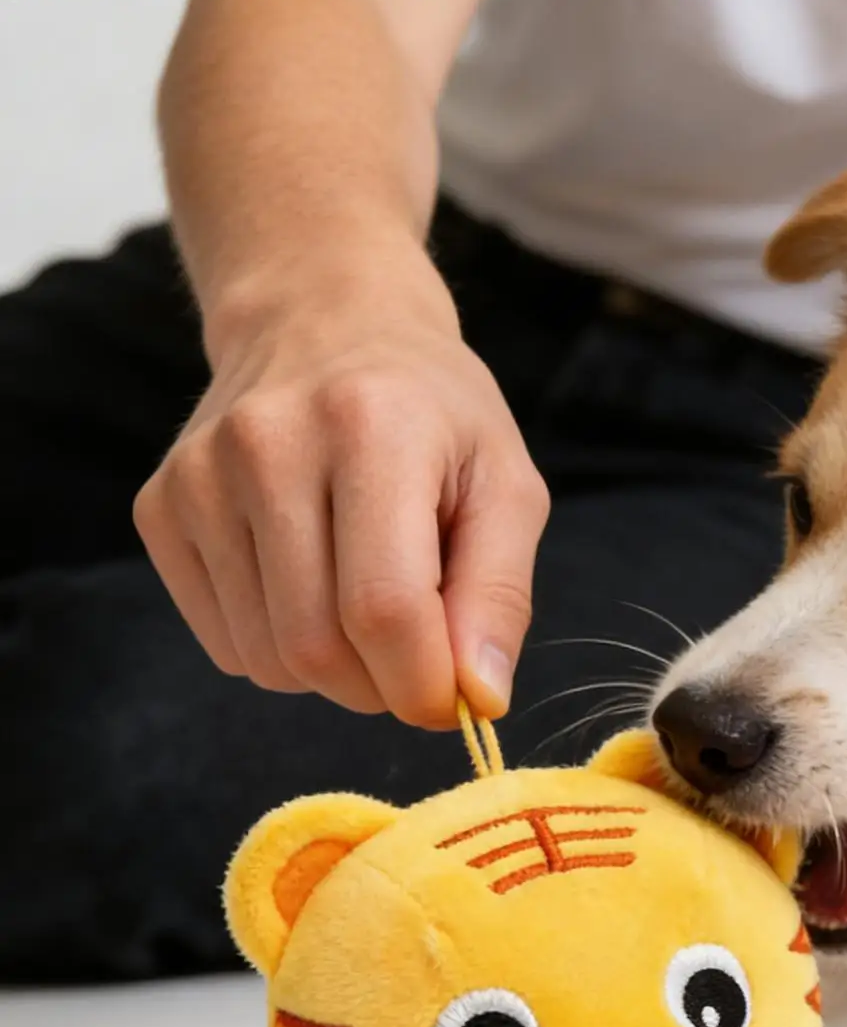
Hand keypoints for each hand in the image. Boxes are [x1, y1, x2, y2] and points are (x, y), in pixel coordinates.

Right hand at [134, 267, 546, 725]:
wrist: (325, 325)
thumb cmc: (435, 419)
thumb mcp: (506, 488)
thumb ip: (500, 595)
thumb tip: (480, 699)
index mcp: (371, 427)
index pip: (384, 608)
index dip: (423, 684)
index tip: (454, 701)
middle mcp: (267, 443)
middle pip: (317, 646)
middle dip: (381, 687)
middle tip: (418, 659)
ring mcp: (199, 475)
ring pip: (269, 658)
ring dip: (334, 674)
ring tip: (368, 608)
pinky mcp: (160, 508)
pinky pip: (227, 645)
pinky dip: (282, 650)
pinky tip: (313, 588)